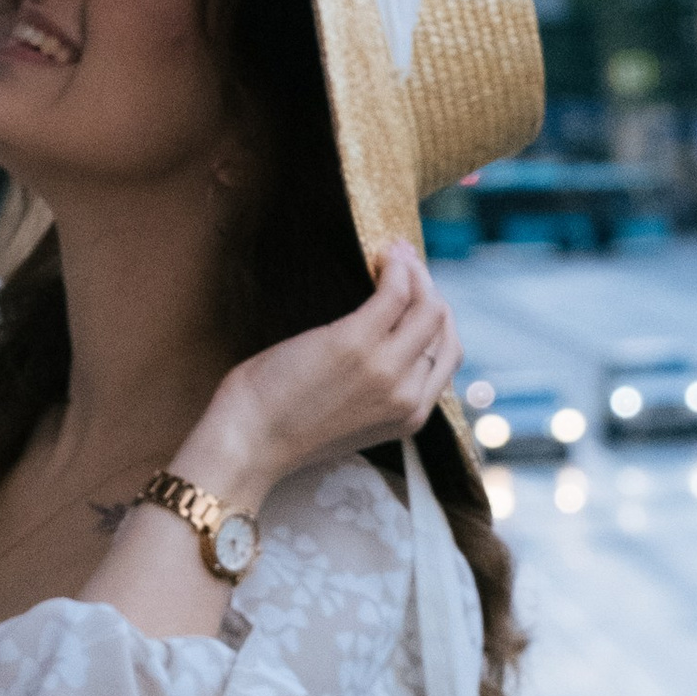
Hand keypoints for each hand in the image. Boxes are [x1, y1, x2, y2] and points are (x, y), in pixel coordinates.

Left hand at [182, 244, 460, 506]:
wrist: (250, 441)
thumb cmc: (285, 425)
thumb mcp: (351, 419)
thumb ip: (378, 391)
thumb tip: (384, 343)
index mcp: (409, 417)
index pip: (446, 357)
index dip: (437, 320)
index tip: (419, 295)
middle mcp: (408, 394)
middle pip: (441, 327)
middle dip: (430, 289)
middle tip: (408, 265)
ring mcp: (386, 367)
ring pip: (427, 307)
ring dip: (416, 273)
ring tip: (396, 254)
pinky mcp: (357, 342)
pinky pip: (396, 293)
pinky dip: (396, 268)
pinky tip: (384, 256)